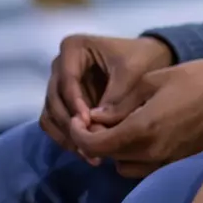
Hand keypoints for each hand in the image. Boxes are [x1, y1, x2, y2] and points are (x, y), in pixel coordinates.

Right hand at [39, 35, 173, 163]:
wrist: (151, 61)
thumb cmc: (143, 59)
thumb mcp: (133, 72)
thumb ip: (115, 96)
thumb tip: (94, 125)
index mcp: (74, 47)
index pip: (67, 80)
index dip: (75, 103)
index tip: (87, 123)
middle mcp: (59, 65)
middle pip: (55, 99)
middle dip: (70, 124)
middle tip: (88, 145)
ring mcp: (59, 84)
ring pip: (51, 114)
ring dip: (66, 136)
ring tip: (88, 154)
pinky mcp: (63, 102)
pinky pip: (55, 123)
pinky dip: (66, 138)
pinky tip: (85, 152)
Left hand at [69, 56, 202, 178]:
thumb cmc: (198, 78)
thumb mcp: (155, 80)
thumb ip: (121, 103)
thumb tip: (96, 117)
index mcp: (142, 129)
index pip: (96, 144)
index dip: (79, 133)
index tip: (79, 118)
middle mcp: (150, 151)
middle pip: (107, 157)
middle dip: (94, 140)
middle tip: (94, 119)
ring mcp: (164, 159)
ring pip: (122, 165)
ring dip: (114, 150)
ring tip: (118, 127)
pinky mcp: (175, 161)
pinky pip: (142, 165)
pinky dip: (132, 154)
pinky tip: (139, 134)